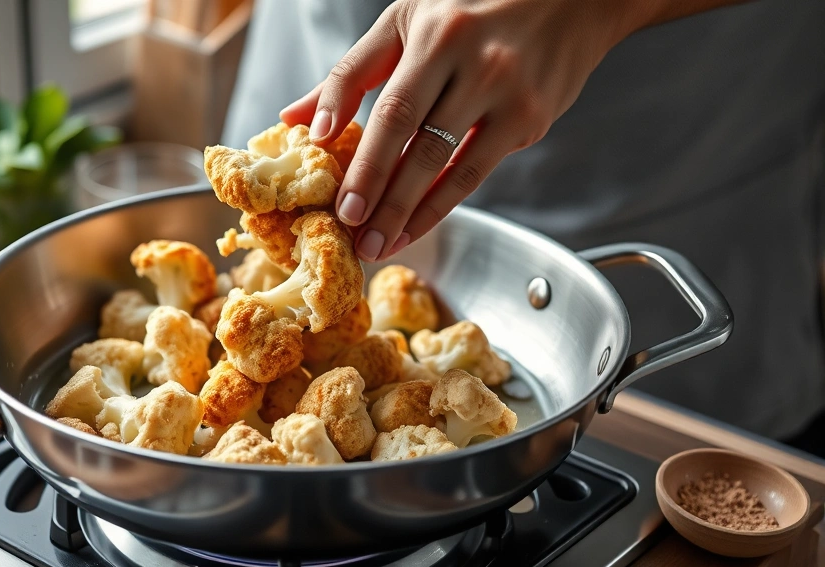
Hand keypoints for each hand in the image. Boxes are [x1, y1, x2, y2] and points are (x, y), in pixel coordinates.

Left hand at [280, 0, 638, 261]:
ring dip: (413, 214)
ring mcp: (509, 95)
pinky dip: (444, 204)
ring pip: (452, 168)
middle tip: (358, 239)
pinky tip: (416, 225)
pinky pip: (479, 172)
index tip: (342, 204)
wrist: (568, 0)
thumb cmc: (471, 9)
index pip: (393, 111)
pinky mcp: (531, 119)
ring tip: (383, 244)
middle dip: (386, 200)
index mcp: (437, 37)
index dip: (366, 163)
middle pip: (421, 147)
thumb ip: (351, 74)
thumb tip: (295, 120)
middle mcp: (477, 65)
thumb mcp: (405, 23)